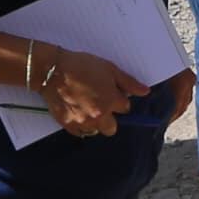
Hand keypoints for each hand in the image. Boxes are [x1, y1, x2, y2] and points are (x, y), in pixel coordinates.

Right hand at [25, 45, 151, 137]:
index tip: (111, 92)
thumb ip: (129, 83)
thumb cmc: (82, 66)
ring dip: (95, 122)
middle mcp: (99, 115)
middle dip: (109, 117)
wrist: (52, 70)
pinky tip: (76, 110)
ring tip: (86, 106)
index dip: (119, 99)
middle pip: (112, 128)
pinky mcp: (68, 125)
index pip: (125, 108)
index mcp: (111, 101)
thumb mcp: (109, 69)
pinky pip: (80, 132)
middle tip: (100, 104)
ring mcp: (83, 122)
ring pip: (96, 131)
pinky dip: (80, 124)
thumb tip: (146, 92)